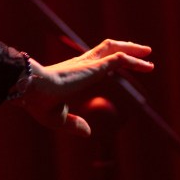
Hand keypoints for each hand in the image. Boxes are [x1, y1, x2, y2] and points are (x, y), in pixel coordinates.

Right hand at [18, 40, 153, 135]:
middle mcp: (82, 63)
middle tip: (138, 51)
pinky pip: (120, 60)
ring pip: (115, 49)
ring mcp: (89, 63)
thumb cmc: (39, 103)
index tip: (118, 62)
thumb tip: (88, 132)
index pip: (93, 60)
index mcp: (72, 71)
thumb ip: (74, 124)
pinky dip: (135, 61)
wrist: (31, 89)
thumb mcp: (58, 118)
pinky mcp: (95, 67)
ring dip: (133, 49)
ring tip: (147, 53)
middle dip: (123, 47)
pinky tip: (147, 66)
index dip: (107, 60)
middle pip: (106, 47)